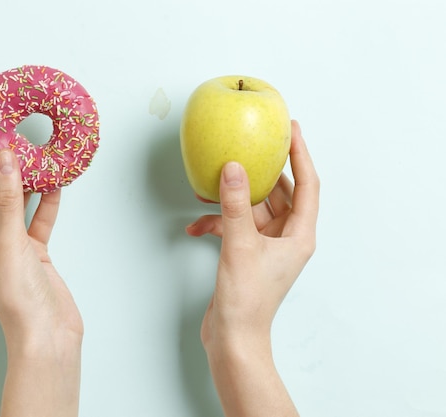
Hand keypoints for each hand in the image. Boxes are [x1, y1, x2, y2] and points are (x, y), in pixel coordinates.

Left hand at [0, 149, 81, 416]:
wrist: (48, 332)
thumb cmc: (17, 296)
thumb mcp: (9, 240)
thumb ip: (8, 198)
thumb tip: (5, 159)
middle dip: (1, 175)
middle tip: (12, 147)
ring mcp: (12, 249)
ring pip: (17, 208)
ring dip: (26, 187)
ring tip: (35, 161)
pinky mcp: (34, 253)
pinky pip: (38, 222)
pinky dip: (46, 205)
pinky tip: (54, 186)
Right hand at [186, 120, 318, 415]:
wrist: (233, 338)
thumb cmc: (247, 301)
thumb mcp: (240, 245)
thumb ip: (236, 205)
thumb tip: (233, 168)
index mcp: (299, 235)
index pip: (307, 184)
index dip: (301, 154)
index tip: (292, 128)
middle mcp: (287, 238)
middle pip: (281, 192)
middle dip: (265, 171)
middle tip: (255, 143)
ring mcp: (266, 246)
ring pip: (253, 208)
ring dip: (233, 198)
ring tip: (212, 182)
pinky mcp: (247, 253)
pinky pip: (235, 226)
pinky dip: (217, 222)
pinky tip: (196, 225)